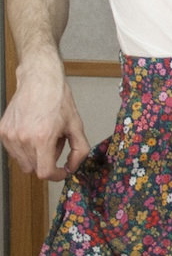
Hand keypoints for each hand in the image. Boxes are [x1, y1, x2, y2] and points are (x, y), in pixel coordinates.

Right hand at [0, 63, 89, 180]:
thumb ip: (79, 149)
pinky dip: (24, 147)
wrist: (40, 80)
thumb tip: (73, 167)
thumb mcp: (76, 124)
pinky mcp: (2, 132)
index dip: (55, 175)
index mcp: (42, 138)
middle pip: (34, 168)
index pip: (44, 172)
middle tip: (56, 142)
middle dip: (47, 160)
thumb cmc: (58, 99)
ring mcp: (10, 136)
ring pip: (23, 161)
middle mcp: (23, 139)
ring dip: (35, 154)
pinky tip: (33, 130)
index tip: (61, 171)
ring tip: (44, 134)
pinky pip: (14, 151)